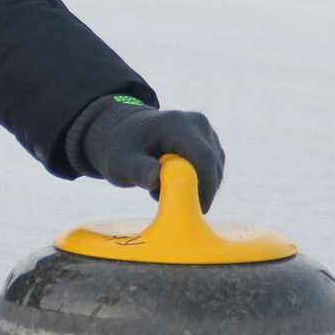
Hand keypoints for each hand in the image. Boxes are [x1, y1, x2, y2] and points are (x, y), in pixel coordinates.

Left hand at [65, 95, 224, 211]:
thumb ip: (138, 171)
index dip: (204, 187)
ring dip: (196, 186)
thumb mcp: (120, 162)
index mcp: (176, 123)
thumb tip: (156, 180)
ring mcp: (205, 131)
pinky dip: (197, 181)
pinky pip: (212, 169)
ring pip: (214, 169)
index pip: (202, 157)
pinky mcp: (209, 142)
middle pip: (212, 165)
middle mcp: (196, 123)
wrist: (121, 131)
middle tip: (174, 205)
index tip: (196, 210)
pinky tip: (172, 179)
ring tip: (162, 184)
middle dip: (199, 190)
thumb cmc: (120, 148)